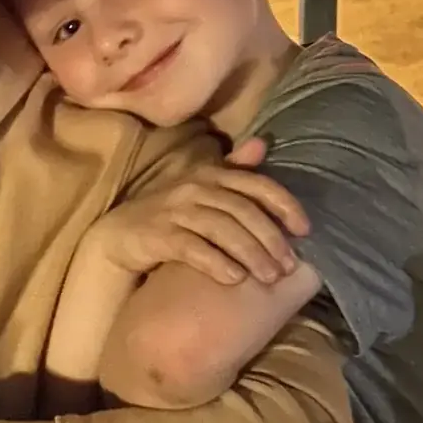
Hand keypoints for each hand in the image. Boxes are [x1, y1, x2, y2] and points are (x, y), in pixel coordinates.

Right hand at [86, 139, 308, 286]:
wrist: (118, 235)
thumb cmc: (169, 214)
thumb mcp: (202, 189)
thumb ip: (233, 170)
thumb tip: (262, 143)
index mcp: (211, 174)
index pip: (256, 184)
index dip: (284, 205)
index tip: (305, 231)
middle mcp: (195, 187)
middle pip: (243, 210)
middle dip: (270, 239)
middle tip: (289, 266)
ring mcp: (175, 210)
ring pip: (222, 229)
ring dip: (250, 253)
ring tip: (269, 277)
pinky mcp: (157, 234)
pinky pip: (191, 247)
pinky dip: (215, 262)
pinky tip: (234, 278)